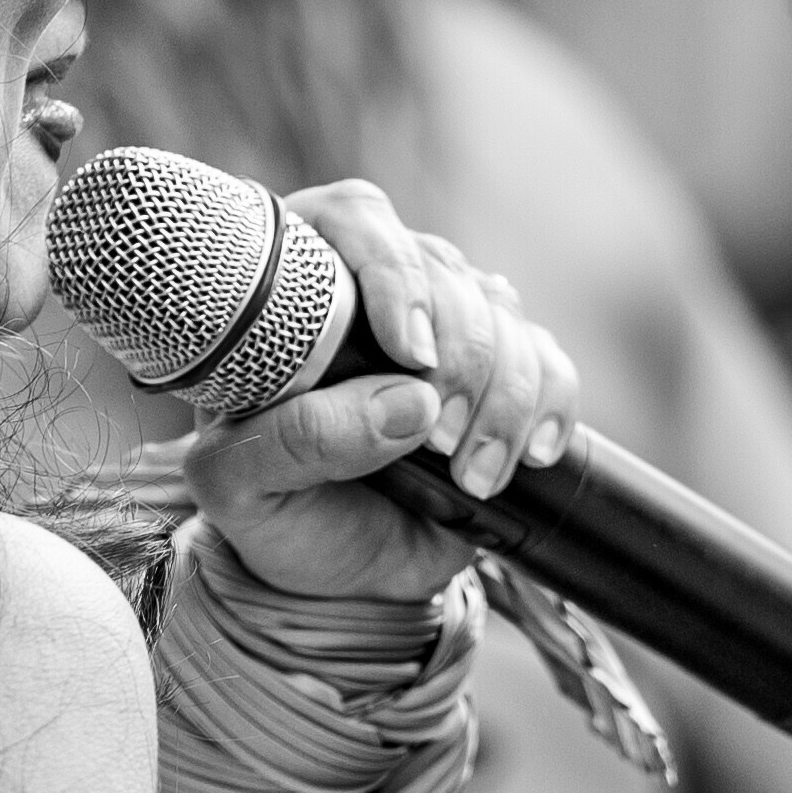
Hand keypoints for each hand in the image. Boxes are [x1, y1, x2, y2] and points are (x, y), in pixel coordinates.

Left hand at [177, 183, 579, 605]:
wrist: (324, 571)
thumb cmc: (268, 510)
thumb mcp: (241, 483)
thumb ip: (297, 439)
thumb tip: (410, 402)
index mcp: (297, 287)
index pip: (355, 221)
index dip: (392, 273)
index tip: (410, 351)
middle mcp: (377, 290)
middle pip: (444, 275)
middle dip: (459, 360)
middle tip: (440, 441)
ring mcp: (445, 327)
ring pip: (503, 317)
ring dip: (503, 400)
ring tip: (472, 477)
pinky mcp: (500, 372)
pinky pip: (548, 360)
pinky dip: (550, 407)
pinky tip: (531, 456)